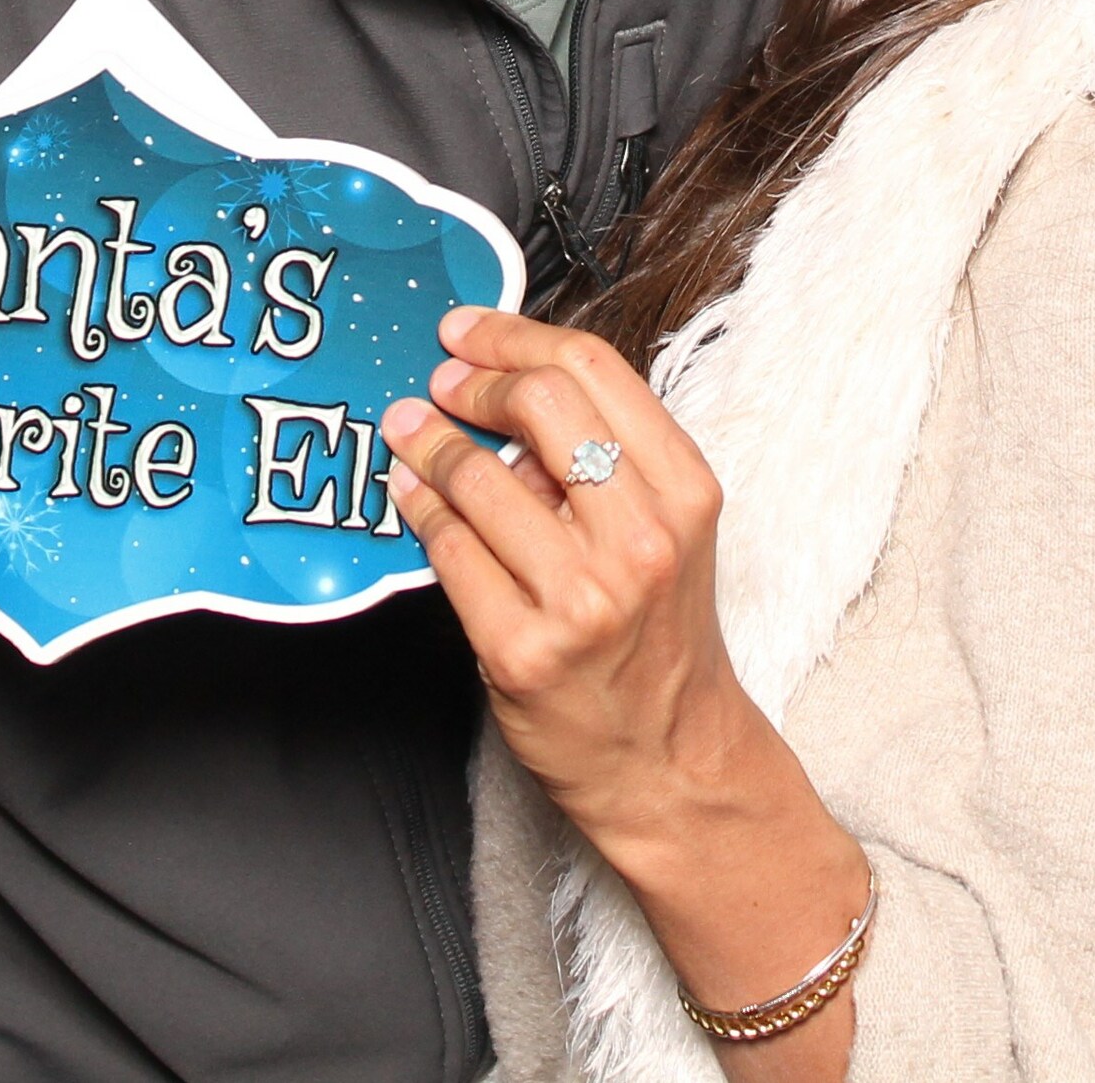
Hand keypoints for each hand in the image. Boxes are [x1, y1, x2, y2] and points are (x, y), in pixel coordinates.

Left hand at [386, 310, 870, 1069]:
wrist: (672, 762)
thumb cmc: (661, 640)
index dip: (515, 337)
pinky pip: (449, 552)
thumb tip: (504, 395)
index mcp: (686, 492)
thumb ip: (605, 461)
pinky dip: (419, 511)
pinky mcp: (523, 652)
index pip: (593, 371)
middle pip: (538, 405)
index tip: (468, 332)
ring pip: (480, 479)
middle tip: (440, 383)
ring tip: (408, 434)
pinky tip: (410, 495)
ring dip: (428, 445)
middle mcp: (642, 540)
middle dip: (471, 382)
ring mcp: (582, 600)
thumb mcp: (667, 533)